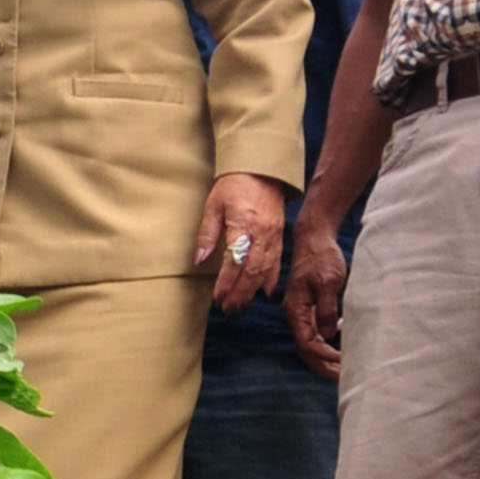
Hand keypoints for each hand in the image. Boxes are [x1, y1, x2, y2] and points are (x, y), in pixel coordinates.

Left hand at [195, 174, 285, 312]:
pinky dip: (271, 279)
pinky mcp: (279, 236)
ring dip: (252, 291)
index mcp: (244, 225)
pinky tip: (264, 292)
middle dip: (240, 293)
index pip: (235, 261)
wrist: (262, 170)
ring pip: (266, 270)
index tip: (218, 297)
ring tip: (240, 305)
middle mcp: (263, 234)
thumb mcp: (213, 206)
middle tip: (228, 308)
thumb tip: (200, 260)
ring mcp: (274, 236)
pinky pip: (277, 262)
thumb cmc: (234, 186)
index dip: (227, 282)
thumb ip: (207, 234)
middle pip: (252, 271)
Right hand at [284, 226, 347, 380]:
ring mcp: (301, 312)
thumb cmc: (321, 257)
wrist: (314, 239)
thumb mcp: (328, 282)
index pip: (307, 343)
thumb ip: (326, 308)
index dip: (324, 357)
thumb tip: (328, 333)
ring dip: (324, 359)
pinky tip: (339, 351)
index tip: (342, 362)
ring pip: (310, 344)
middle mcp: (295, 314)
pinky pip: (314, 334)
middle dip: (322, 366)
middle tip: (343, 379)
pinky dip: (326, 346)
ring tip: (343, 370)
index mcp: (296, 310)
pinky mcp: (309, 308)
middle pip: (305, 350)